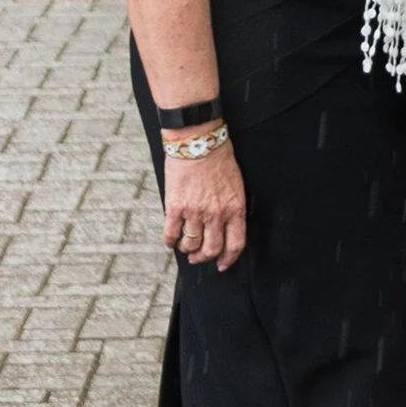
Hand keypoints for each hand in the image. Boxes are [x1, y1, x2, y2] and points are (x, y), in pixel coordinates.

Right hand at [164, 143, 246, 270]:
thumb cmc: (219, 158)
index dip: (228, 259)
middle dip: (204, 258)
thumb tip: (225, 224)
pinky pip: (171, 233)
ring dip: (187, 250)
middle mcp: (216, 214)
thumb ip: (231, 206)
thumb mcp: (236, 184)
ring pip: (191, 245)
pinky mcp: (175, 207)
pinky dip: (170, 241)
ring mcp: (195, 212)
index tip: (222, 264)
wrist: (199, 142)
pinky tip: (170, 241)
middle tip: (198, 258)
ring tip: (185, 247)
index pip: (235, 244)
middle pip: (212, 249)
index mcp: (235, 208)